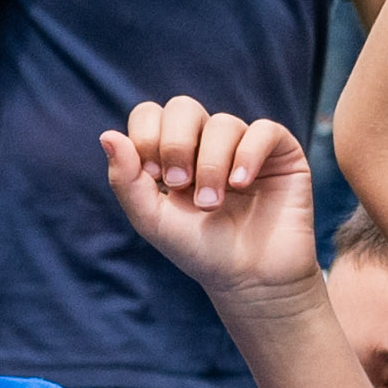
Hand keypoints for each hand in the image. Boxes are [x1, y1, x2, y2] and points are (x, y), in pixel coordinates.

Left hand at [103, 95, 316, 300]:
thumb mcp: (151, 219)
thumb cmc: (200, 250)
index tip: (153, 176)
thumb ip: (126, 179)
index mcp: (172, 153)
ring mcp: (244, 145)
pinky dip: (248, 154)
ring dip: (211, 164)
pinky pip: (264, 130)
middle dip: (174, 144)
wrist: (250, 280)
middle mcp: (207, 142)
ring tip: (210, 203)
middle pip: (183, 107)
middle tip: (178, 183)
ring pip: (222, 123)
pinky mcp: (281, 153)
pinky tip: (241, 183)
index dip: (147, 137)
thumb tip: (107, 135)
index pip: (151, 114)